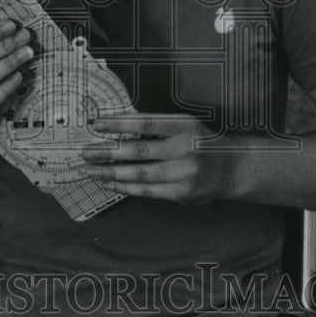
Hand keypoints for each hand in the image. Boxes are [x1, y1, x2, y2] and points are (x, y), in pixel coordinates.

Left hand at [79, 117, 231, 203]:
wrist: (230, 168)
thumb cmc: (199, 141)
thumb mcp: (183, 125)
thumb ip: (156, 127)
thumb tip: (115, 129)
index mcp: (183, 126)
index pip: (145, 124)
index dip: (119, 124)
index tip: (96, 124)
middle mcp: (184, 149)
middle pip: (138, 152)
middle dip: (107, 153)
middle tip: (85, 153)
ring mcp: (183, 173)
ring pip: (139, 174)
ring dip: (111, 173)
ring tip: (90, 171)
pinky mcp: (181, 193)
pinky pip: (147, 190)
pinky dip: (125, 187)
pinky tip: (109, 183)